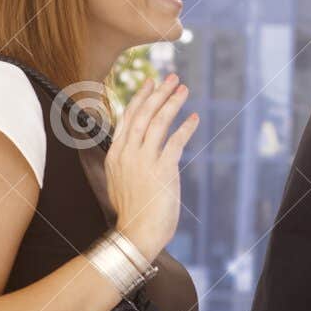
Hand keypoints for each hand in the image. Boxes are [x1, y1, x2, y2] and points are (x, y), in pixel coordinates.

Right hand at [108, 73, 198, 261]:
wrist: (136, 233)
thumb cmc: (132, 213)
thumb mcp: (121, 183)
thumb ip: (128, 164)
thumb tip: (136, 155)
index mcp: (115, 155)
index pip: (127, 118)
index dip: (139, 99)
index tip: (150, 83)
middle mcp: (127, 153)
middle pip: (142, 114)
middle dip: (157, 93)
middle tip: (171, 76)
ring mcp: (144, 160)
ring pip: (157, 122)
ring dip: (172, 103)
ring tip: (183, 88)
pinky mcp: (162, 169)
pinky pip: (175, 142)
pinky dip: (185, 128)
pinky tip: (194, 118)